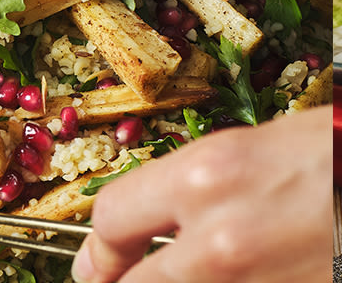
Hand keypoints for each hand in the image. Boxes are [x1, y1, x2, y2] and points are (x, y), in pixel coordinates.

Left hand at [71, 106, 332, 282]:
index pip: (112, 219)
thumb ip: (197, 187)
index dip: (97, 249)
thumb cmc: (338, 151)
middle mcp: (220, 238)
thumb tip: (157, 220)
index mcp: (205, 178)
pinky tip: (237, 282)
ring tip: (168, 279)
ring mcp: (258, 281)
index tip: (97, 261)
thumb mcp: (257, 146)